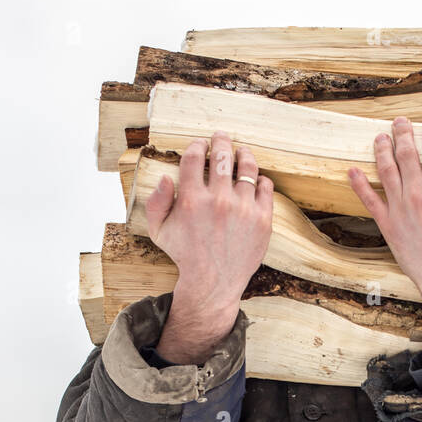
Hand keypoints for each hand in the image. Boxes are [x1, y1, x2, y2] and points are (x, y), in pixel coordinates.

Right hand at [146, 133, 272, 363]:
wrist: (213, 284)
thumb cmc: (185, 255)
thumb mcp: (159, 231)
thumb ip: (156, 202)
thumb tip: (166, 176)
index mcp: (191, 200)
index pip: (194, 157)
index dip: (197, 145)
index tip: (200, 145)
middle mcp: (218, 201)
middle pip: (222, 155)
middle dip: (221, 141)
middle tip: (221, 136)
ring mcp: (243, 209)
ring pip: (247, 167)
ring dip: (243, 154)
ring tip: (242, 152)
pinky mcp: (263, 219)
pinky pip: (266, 187)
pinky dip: (261, 179)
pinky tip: (256, 179)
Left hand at [348, 117, 421, 364]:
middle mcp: (419, 192)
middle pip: (407, 152)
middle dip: (403, 132)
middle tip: (400, 122)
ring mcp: (401, 208)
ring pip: (386, 169)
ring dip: (382, 148)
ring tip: (380, 137)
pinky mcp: (388, 225)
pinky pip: (369, 200)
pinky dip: (359, 184)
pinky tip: (352, 171)